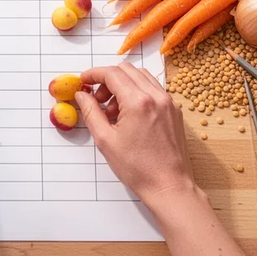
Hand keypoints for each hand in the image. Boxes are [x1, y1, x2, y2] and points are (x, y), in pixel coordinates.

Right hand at [75, 63, 197, 212]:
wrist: (168, 185)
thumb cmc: (138, 168)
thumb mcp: (105, 140)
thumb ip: (91, 112)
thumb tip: (82, 95)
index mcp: (138, 102)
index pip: (112, 74)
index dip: (94, 74)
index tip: (84, 80)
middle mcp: (156, 97)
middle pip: (127, 70)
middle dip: (107, 79)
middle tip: (96, 99)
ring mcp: (168, 102)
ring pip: (141, 77)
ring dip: (123, 85)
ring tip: (112, 110)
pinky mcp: (174, 110)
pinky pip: (153, 90)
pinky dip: (137, 93)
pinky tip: (129, 114)